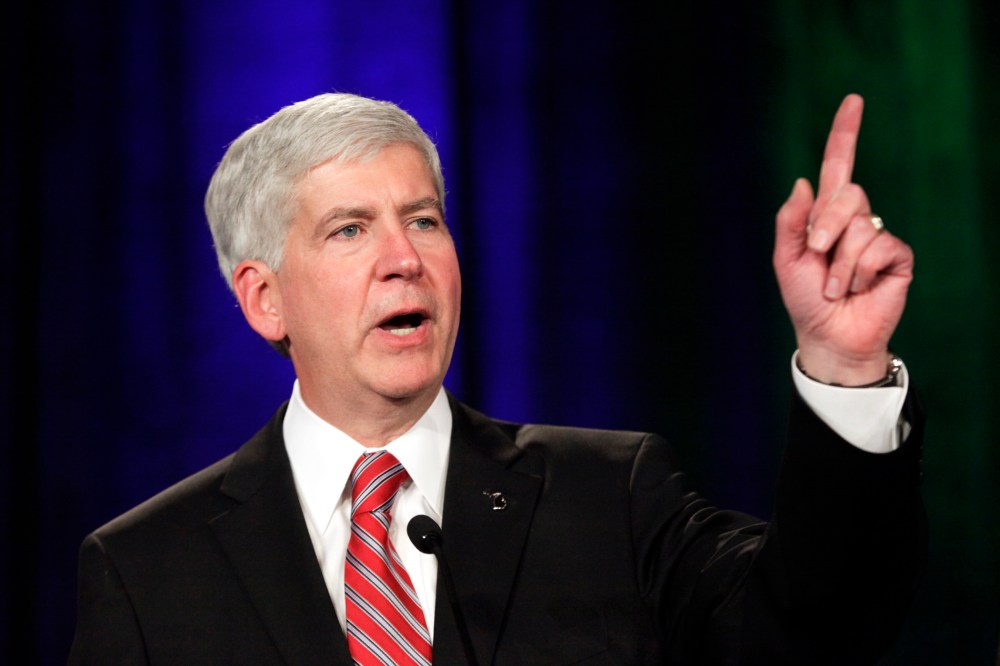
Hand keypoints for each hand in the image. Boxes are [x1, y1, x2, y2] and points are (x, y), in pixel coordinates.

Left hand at [773, 94, 913, 385]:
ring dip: (838, 263)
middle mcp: (854, 219)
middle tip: (816, 255)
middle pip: (848, 193)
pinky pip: (879, 246)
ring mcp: (878, 236)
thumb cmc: (804, 298)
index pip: (839, 166)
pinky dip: (859, 271)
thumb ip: (790, 221)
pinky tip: (858, 288)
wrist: (828, 335)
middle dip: (825, 227)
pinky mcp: (897, 257)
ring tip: (836, 285)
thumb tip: (804, 182)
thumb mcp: (785, 258)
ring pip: (860, 225)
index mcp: (825, 214)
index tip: (853, 101)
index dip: (845, 134)